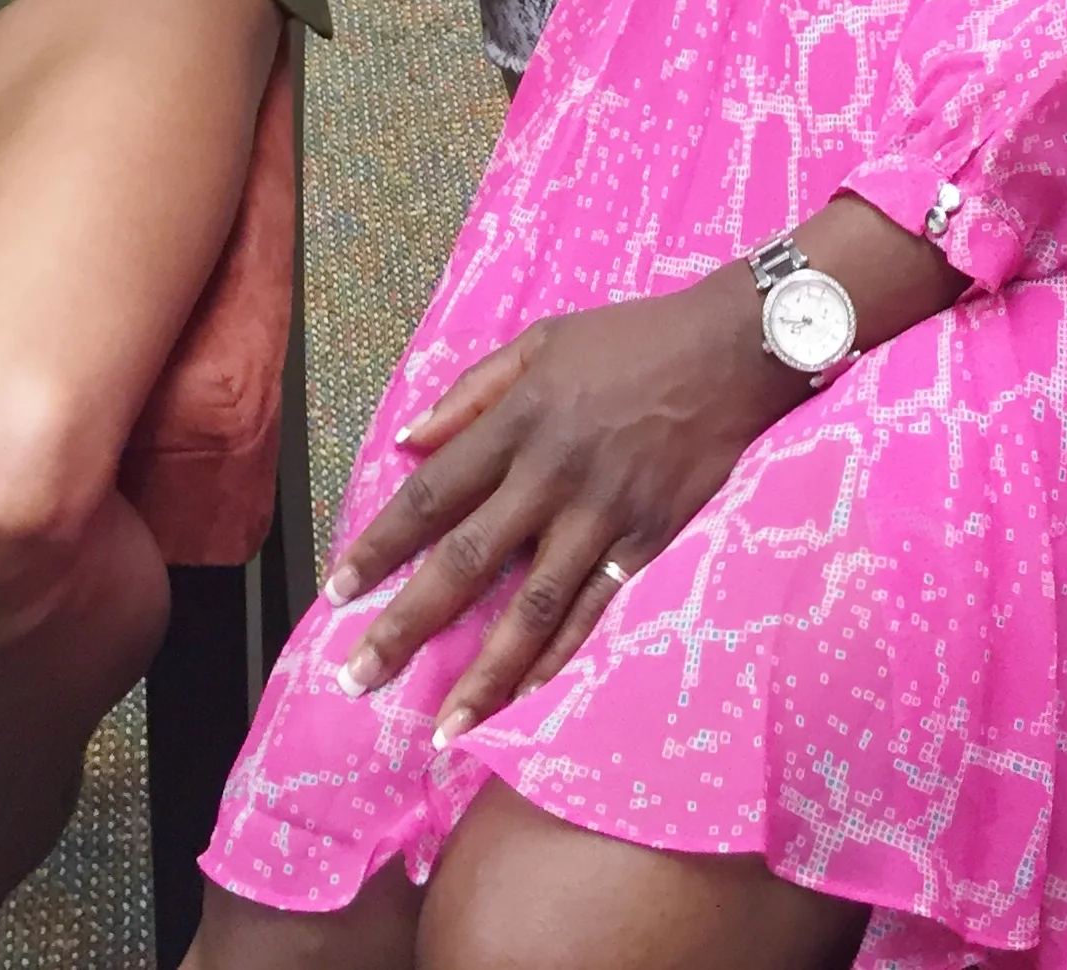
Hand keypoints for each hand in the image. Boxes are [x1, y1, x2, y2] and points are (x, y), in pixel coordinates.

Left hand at [321, 275, 801, 743]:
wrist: (729, 350)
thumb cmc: (630, 339)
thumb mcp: (541, 340)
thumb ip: (471, 391)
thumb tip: (408, 440)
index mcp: (517, 421)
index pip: (431, 495)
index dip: (380, 547)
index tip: (337, 591)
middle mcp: (550, 474)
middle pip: (466, 562)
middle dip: (408, 624)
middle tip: (359, 676)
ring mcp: (601, 515)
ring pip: (531, 608)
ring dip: (485, 672)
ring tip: (446, 728)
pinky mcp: (647, 542)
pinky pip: (597, 612)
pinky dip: (561, 659)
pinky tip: (530, 698)